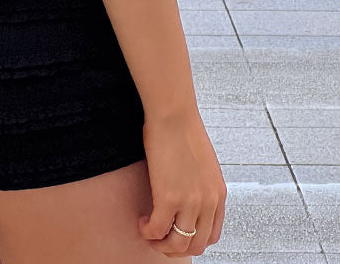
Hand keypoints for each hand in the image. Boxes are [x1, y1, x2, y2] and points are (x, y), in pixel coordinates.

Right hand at [137, 111, 226, 256]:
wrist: (173, 112)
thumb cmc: (183, 129)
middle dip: (175, 248)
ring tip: (149, 230)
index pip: (211, 235)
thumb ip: (202, 184)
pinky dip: (147, 231)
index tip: (176, 233)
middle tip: (159, 238)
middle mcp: (208, 202)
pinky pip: (156, 230)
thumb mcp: (204, 163)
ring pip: (177, 244)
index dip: (192, 240)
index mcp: (218, 193)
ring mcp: (190, 202)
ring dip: (160, 244)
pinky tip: (142, 220)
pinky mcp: (168, 197)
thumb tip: (187, 195)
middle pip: (195, 246)